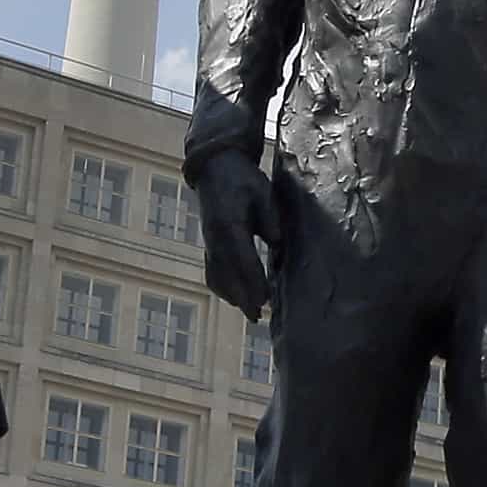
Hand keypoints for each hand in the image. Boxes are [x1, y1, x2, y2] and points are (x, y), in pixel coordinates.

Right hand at [195, 149, 278, 319]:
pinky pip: (212, 271)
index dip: (253, 282)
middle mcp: (215, 237)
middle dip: (242, 298)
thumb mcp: (262, 192)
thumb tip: (277, 242)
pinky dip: (223, 287)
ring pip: (217, 276)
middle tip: (258, 318)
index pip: (242, 259)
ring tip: (251, 313)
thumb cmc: (243, 179)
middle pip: (227, 275)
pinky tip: (235, 298)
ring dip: (233, 296)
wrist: (215, 168)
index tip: (265, 301)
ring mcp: (209, 242)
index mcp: (229, 224)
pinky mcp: (209, 243)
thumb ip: (270, 219)